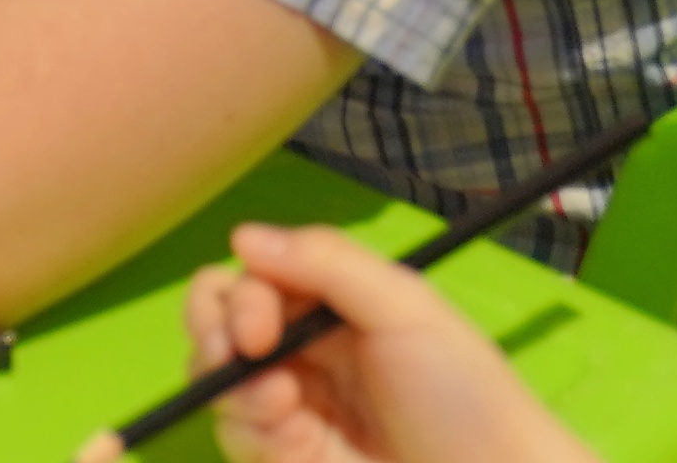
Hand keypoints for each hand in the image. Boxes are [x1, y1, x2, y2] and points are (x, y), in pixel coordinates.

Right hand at [137, 225, 590, 462]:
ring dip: (236, 393)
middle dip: (213, 338)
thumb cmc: (463, 393)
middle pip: (216, 326)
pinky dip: (248, 434)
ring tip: (284, 412)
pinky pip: (234, 438)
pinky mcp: (288, 458)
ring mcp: (293, 409)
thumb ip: (326, 262)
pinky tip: (289, 439)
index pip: (250, 280)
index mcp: (330, 307)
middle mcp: (304, 352)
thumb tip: (240, 236)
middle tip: (239, 359)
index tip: (256, 331)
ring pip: (216, 385)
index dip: (238, 299)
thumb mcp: (406, 309)